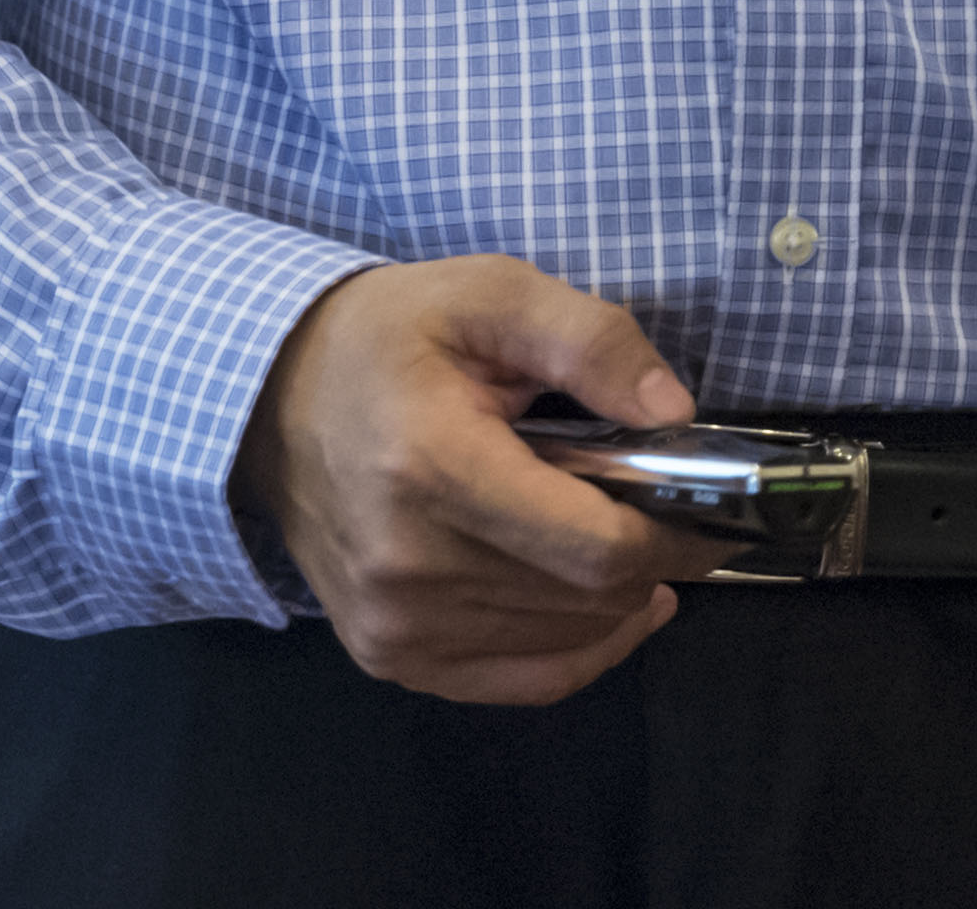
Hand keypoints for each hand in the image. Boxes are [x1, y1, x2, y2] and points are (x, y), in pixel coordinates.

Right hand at [229, 257, 729, 705]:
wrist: (270, 397)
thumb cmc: (387, 338)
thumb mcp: (488, 295)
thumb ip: (589, 341)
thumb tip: (675, 411)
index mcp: (431, 466)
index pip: (595, 549)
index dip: (672, 537)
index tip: (706, 509)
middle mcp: (408, 563)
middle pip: (588, 599)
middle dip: (648, 558)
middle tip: (662, 510)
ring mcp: (394, 623)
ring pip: (565, 641)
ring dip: (611, 597)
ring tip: (610, 536)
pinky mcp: (389, 654)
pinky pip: (523, 681)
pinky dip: (578, 648)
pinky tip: (601, 607)